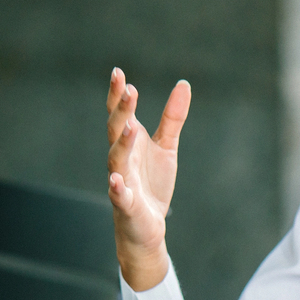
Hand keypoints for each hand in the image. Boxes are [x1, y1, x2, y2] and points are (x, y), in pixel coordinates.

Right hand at [106, 69, 190, 290]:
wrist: (149, 226)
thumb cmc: (152, 184)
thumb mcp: (167, 147)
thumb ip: (172, 117)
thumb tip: (183, 84)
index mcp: (130, 143)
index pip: (121, 114)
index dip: (117, 95)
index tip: (118, 72)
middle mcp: (122, 158)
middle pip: (117, 131)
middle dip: (122, 111)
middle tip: (129, 90)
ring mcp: (121, 181)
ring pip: (117, 159)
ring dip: (122, 143)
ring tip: (129, 126)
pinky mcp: (126, 204)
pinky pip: (118, 195)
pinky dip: (116, 188)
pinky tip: (115, 181)